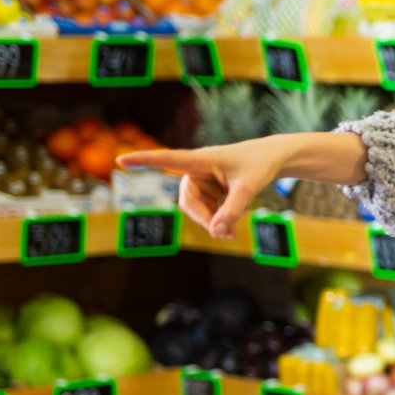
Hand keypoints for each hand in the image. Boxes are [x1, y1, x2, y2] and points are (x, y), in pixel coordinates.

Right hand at [120, 132, 364, 240]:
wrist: (273, 159)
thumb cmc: (260, 165)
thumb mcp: (249, 189)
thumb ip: (232, 210)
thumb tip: (215, 232)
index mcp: (200, 158)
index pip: (167, 159)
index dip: (144, 161)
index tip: (120, 159)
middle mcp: (196, 168)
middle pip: (187, 200)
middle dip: (203, 219)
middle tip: (224, 235)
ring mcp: (202, 179)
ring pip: (196, 208)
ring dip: (210, 223)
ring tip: (231, 235)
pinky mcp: (209, 187)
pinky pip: (205, 209)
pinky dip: (216, 220)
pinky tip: (229, 230)